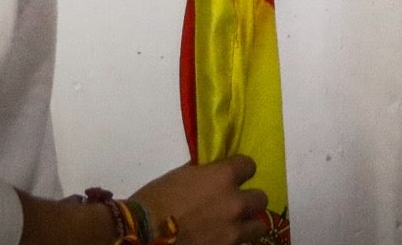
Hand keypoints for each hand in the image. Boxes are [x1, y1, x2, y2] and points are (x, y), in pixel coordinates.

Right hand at [131, 156, 271, 244]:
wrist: (141, 235)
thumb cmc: (154, 201)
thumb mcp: (179, 176)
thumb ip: (203, 173)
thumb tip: (210, 174)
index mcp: (223, 177)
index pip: (249, 165)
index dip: (240, 170)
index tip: (233, 175)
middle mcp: (235, 203)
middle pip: (260, 198)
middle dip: (248, 200)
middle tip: (233, 204)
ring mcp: (233, 232)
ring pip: (258, 226)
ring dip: (247, 224)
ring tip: (232, 226)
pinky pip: (239, 244)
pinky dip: (231, 241)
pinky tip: (218, 239)